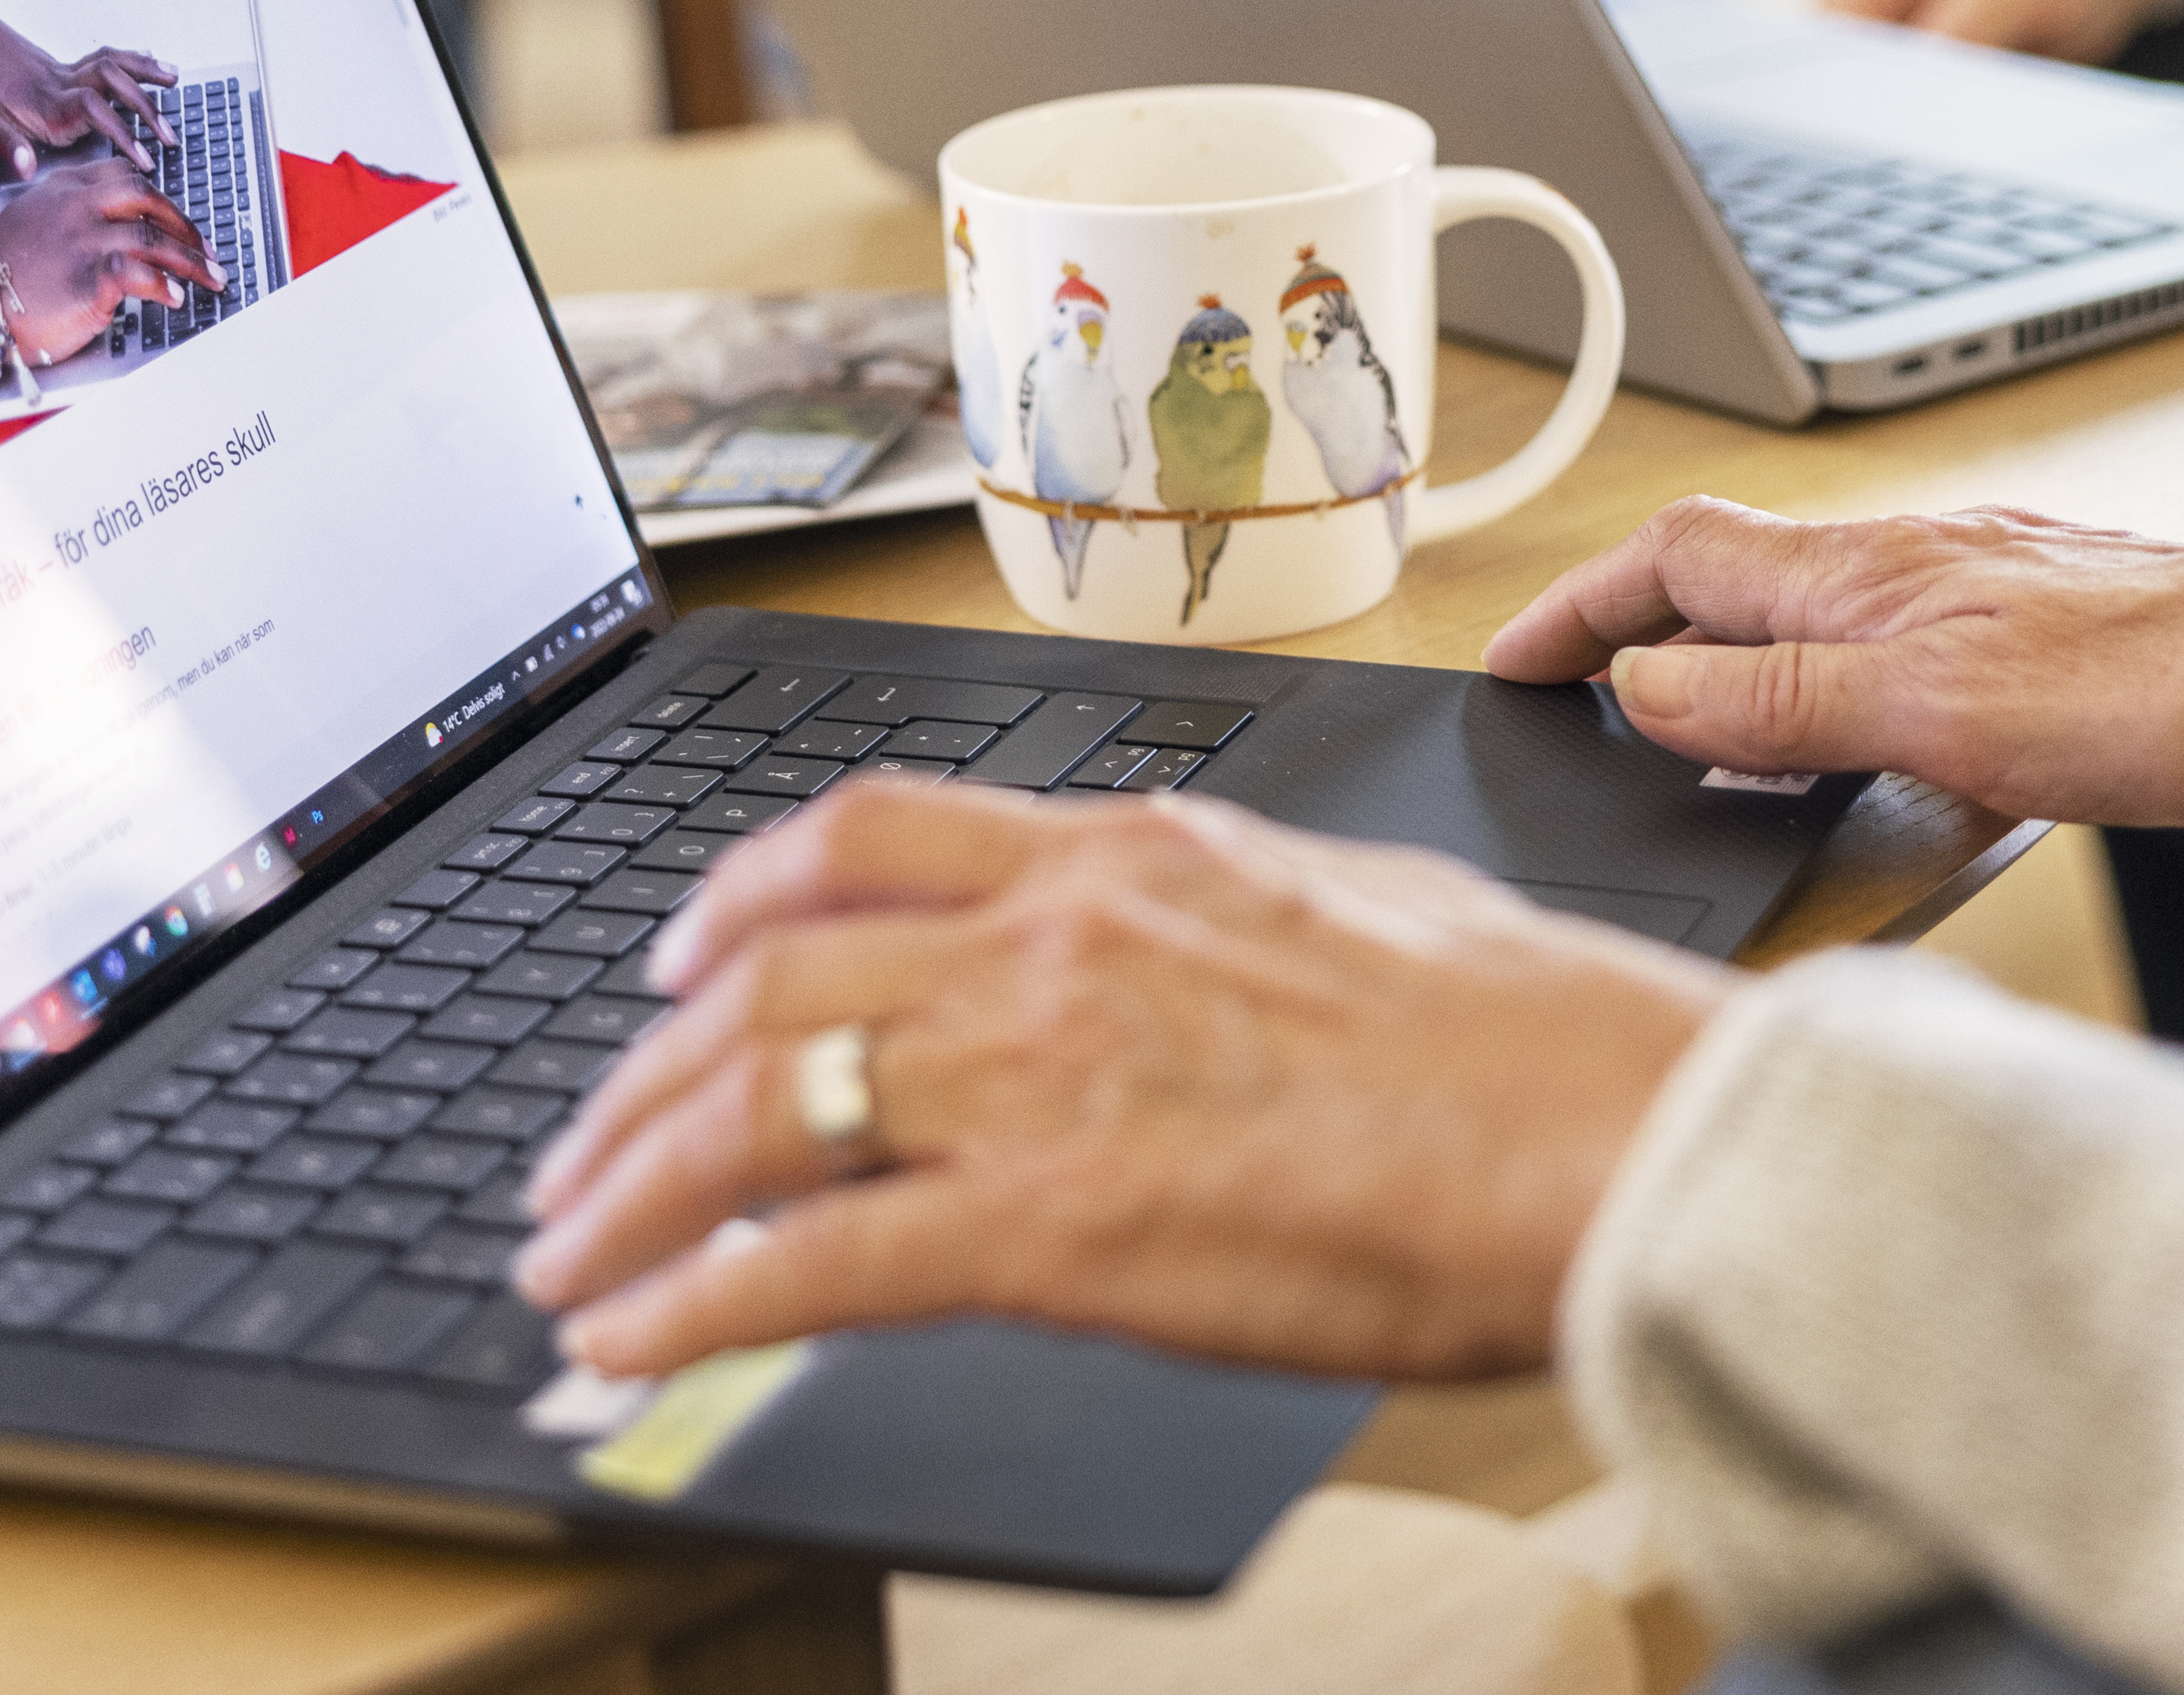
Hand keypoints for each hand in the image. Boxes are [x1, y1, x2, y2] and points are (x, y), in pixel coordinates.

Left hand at [0, 0, 170, 173]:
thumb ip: (8, 144)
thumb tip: (27, 167)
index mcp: (44, 102)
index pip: (94, 112)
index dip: (122, 133)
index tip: (143, 158)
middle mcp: (61, 83)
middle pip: (113, 84)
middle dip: (146, 108)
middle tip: (171, 135)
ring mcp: (66, 70)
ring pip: (115, 65)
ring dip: (147, 72)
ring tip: (176, 79)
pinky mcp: (67, 65)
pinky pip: (107, 57)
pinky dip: (134, 58)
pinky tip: (152, 61)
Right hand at [0, 153, 216, 360]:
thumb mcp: (32, 222)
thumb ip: (70, 215)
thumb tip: (108, 229)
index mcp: (65, 188)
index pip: (125, 176)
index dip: (159, 196)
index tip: (176, 216)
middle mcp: (79, 206)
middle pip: (149, 199)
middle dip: (184, 225)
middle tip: (206, 249)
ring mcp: (85, 239)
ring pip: (154, 238)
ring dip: (191, 261)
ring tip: (211, 278)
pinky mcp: (89, 277)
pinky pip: (142, 274)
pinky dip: (165, 286)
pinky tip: (176, 297)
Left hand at [513, 779, 1725, 1382]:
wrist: (1614, 1133)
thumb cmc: (1535, 1045)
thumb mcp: (1345, 912)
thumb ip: (1212, 933)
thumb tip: (1175, 966)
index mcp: (1133, 855)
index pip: (867, 834)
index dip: (736, 897)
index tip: (680, 958)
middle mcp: (1058, 939)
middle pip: (766, 977)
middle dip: (640, 1077)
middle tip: (583, 1154)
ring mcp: (1044, 1074)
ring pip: (756, 1105)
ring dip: (632, 1192)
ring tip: (569, 1259)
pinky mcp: (1050, 1225)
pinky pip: (812, 1261)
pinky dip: (695, 1308)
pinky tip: (636, 1348)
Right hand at [1483, 496, 2183, 830]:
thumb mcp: (1946, 711)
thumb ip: (1785, 704)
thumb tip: (1647, 690)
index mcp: (1876, 573)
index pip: (1679, 560)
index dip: (1581, 609)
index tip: (1511, 663)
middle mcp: (1924, 571)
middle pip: (1737, 582)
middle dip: (1639, 635)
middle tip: (1575, 704)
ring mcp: (1991, 607)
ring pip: (1820, 627)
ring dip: (1739, 675)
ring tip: (1688, 745)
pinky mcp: (2055, 659)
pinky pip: (1903, 671)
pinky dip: (1841, 711)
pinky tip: (1866, 768)